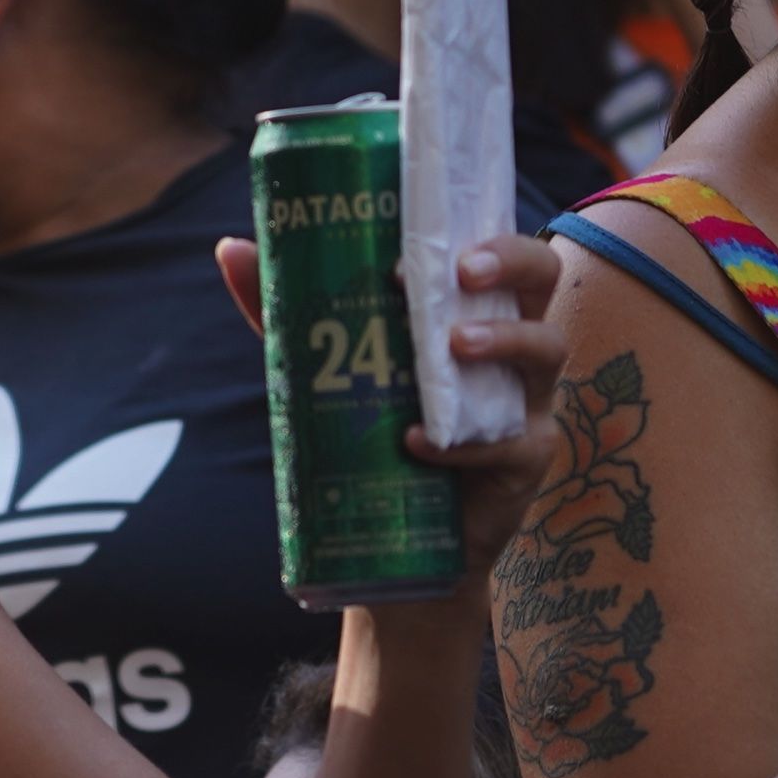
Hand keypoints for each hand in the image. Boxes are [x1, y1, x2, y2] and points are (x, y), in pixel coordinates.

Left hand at [209, 232, 574, 570]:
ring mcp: (527, 402)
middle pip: (543, 279)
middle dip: (510, 263)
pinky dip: (463, 442)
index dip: (481, 234)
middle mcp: (512, 344)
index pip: (499, 247)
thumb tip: (231, 247)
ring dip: (502, 341)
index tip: (422, 245)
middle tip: (462, 272)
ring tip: (453, 346)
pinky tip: (419, 442)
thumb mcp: (326, 366)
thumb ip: (287, 311)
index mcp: (475, 306)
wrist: (406, 543)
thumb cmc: (374, 431)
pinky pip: (511, 441)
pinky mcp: (526, 460)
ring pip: (546, 351)